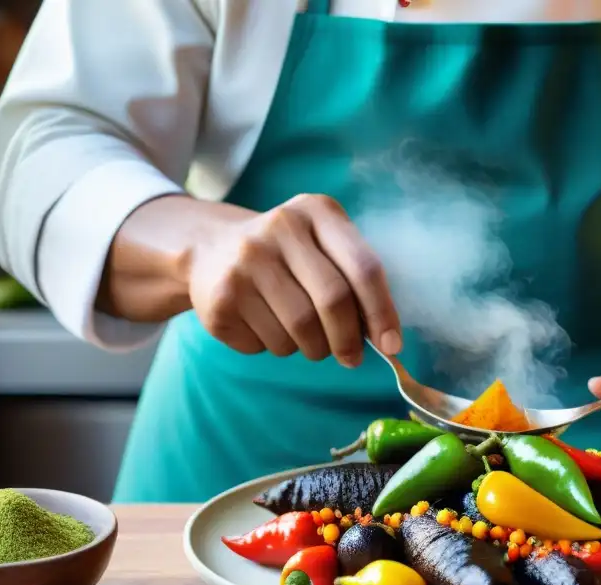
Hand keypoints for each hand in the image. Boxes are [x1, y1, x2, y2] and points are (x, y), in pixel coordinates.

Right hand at [188, 194, 400, 365]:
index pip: (363, 268)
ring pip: (301, 331)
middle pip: (333, 301)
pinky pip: (267, 344)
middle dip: (349, 339)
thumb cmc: (286, 254)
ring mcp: (245, 262)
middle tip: (352, 358)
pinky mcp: (220, 298)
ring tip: (305, 337)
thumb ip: (354, 279)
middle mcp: (280, 228)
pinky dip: (278, 348)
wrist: (209, 249)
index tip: (392, 345)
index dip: (383, 312)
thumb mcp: (322, 244)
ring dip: (313, 348)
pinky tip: (268, 326)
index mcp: (317, 211)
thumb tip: (383, 337)